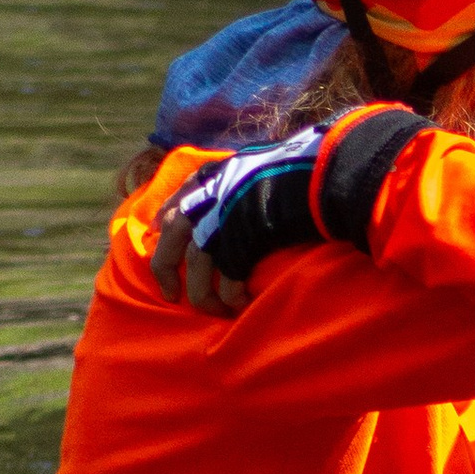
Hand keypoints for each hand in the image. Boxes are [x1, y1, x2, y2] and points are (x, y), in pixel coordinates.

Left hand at [149, 130, 325, 312]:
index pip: (176, 201)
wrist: (319, 174)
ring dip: (202, 297)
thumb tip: (245, 185)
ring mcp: (220, 223)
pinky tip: (241, 306)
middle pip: (171, 239)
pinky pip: (227, 283)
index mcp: (213, 176)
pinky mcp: (239, 247)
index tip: (156, 235)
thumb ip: (243, 175)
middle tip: (168, 294)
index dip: (162, 221)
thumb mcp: (262, 162)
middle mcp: (208, 198)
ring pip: (196, 269)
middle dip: (164, 270)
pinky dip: (232, 298)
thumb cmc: (299, 166)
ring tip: (216, 312)